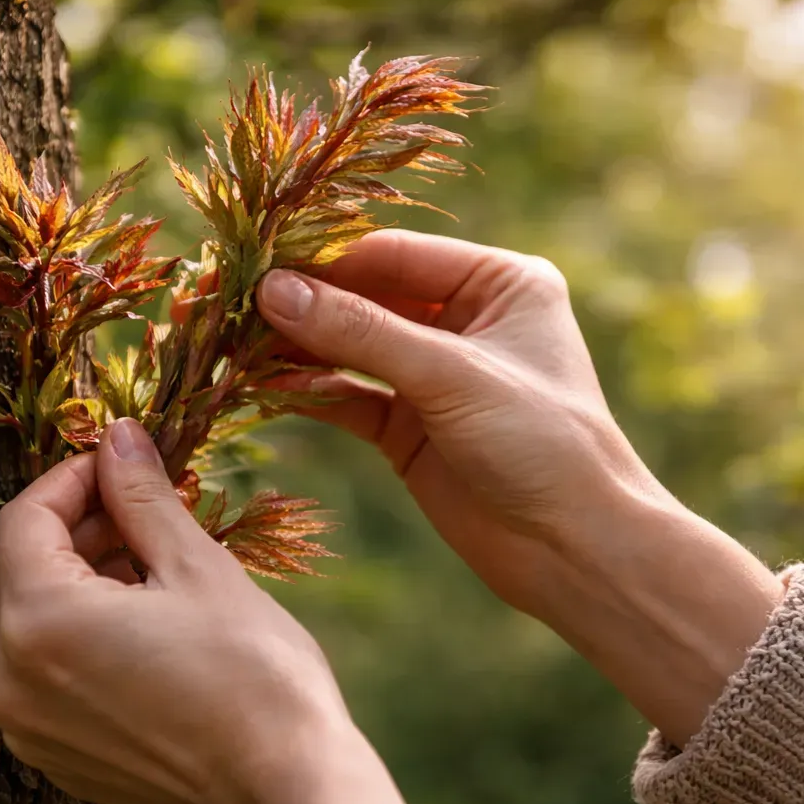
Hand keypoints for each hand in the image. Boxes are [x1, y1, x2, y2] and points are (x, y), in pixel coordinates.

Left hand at [0, 418, 436, 803]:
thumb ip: (143, 498)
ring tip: (155, 564)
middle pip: (17, 571)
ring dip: (79, 581)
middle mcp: (7, 681)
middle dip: (77, 528)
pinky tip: (146, 624)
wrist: (286, 791)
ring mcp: (26, 729)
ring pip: (28, 624)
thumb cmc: (253, 675)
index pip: (25, 519)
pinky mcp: (54, 760)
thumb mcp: (198, 568)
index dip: (73, 478)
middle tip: (146, 507)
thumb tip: (118, 436)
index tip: (124, 461)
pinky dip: (80, 636)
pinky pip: (45, 676)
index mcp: (38, 622)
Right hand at [256, 231, 784, 745]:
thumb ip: (361, 333)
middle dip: (302, 303)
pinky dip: (309, 391)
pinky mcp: (412, 428)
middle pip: (365, 297)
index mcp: (500, 282)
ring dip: (297, 347)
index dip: (324, 260)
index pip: (394, 254)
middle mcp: (467, 319)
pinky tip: (262, 385)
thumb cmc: (542, 444)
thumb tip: (273, 290)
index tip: (255, 263)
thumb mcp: (451, 377)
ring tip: (231, 344)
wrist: (576, 549)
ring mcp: (435, 375)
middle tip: (227, 301)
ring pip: (350, 347)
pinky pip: (350, 396)